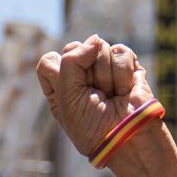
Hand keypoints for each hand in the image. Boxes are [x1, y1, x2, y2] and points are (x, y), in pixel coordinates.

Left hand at [34, 36, 155, 160]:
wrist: (127, 137)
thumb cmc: (92, 125)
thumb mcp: (67, 97)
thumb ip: (71, 61)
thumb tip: (95, 39)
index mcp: (59, 85)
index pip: (50, 60)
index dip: (60, 71)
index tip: (71, 92)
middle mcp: (80, 74)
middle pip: (73, 48)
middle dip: (85, 74)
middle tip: (95, 96)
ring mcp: (104, 67)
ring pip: (98, 47)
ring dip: (106, 76)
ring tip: (111, 95)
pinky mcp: (127, 65)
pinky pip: (120, 51)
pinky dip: (123, 74)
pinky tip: (125, 90)